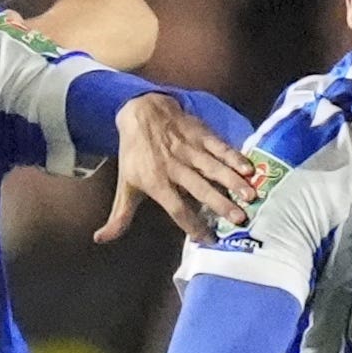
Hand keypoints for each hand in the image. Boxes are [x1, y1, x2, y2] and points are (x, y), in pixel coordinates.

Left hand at [102, 97, 261, 243]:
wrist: (140, 113)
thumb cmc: (135, 155)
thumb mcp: (124, 185)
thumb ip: (119, 216)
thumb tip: (101, 239)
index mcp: (155, 182)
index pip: (175, 207)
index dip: (190, 224)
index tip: (208, 239)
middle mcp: (174, 167)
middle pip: (199, 188)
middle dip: (219, 203)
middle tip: (239, 220)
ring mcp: (189, 149)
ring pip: (213, 167)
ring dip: (232, 181)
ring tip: (250, 196)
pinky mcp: (201, 134)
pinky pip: (220, 147)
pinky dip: (234, 157)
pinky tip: (249, 169)